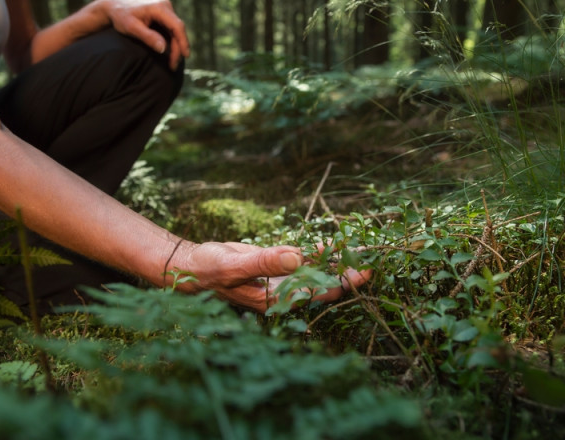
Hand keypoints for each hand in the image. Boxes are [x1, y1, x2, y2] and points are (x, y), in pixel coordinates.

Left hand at [98, 0, 189, 69]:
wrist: (113, 5)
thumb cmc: (121, 16)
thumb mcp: (132, 27)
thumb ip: (148, 37)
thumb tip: (163, 49)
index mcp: (159, 7)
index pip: (177, 26)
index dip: (183, 42)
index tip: (185, 56)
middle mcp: (165, 5)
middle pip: (177, 29)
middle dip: (178, 48)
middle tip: (173, 65)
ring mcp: (165, 8)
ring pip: (175, 29)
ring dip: (175, 45)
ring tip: (172, 61)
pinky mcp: (163, 13)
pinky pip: (170, 28)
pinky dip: (171, 40)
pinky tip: (169, 51)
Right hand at [170, 242, 370, 312]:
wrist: (192, 266)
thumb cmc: (208, 270)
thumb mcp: (233, 265)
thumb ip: (264, 262)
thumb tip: (297, 256)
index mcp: (275, 299)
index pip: (319, 294)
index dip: (343, 282)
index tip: (364, 269)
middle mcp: (283, 293)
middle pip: (324, 286)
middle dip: (348, 274)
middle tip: (373, 259)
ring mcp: (281, 281)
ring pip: (317, 274)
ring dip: (337, 264)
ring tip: (362, 251)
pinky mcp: (277, 269)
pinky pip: (304, 262)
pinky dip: (319, 254)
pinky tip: (334, 245)